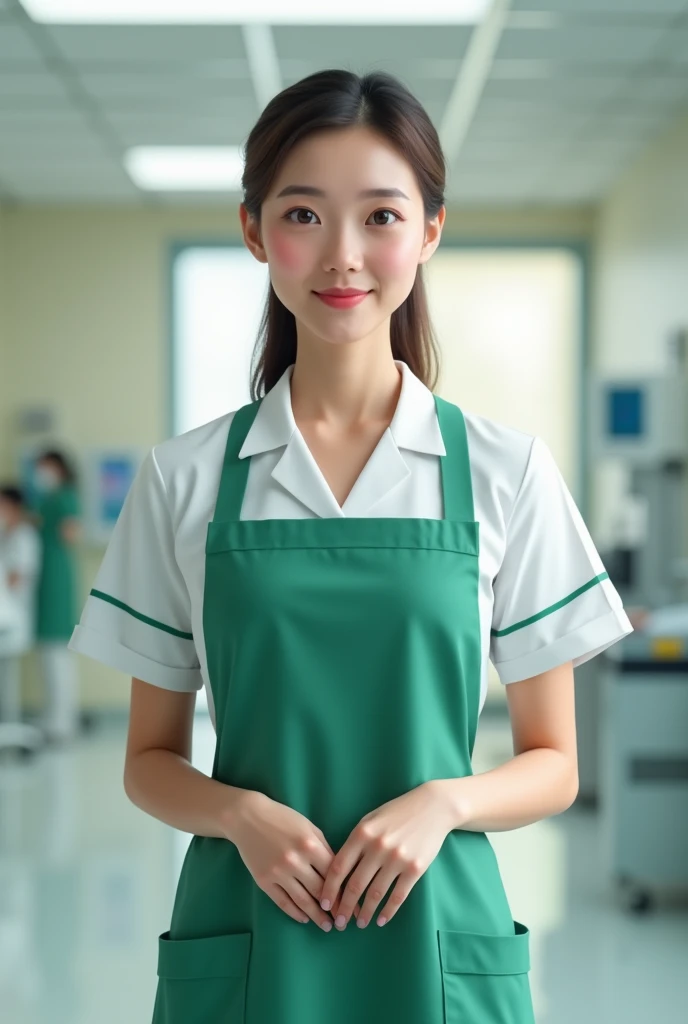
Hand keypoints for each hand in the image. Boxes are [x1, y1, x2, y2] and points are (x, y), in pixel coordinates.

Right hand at [229, 790, 358, 929]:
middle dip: (333, 908)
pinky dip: (295, 913)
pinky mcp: (264, 881)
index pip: (332, 874)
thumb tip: (337, 871)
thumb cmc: (282, 818)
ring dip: (316, 916)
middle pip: (319, 890)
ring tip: (326, 926)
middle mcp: (296, 861)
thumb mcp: (308, 826)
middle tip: (342, 921)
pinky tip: (304, 919)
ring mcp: (278, 872)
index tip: (353, 903)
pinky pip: (283, 901)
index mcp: (310, 845)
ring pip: (302, 900)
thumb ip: (323, 847)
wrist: (247, 817)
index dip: (344, 891)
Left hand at [319, 781, 457, 930]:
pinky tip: (382, 920)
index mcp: (362, 833)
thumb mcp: (370, 820)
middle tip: (340, 923)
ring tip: (360, 923)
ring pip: (375, 893)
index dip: (329, 889)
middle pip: (355, 885)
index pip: (339, 867)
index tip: (324, 904)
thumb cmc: (397, 813)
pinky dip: (388, 911)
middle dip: (344, 908)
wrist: (432, 807)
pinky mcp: (415, 868)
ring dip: (365, 913)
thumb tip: (340, 871)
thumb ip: (355, 841)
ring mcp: (397, 858)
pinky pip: (398, 896)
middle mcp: (377, 847)